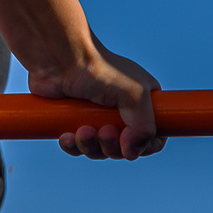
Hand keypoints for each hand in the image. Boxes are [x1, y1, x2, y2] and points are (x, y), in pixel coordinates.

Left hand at [38, 40, 163, 161]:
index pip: (154, 136)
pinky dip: (73, 146)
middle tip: (104, 131)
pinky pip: (76, 146)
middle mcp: (120, 112)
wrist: (59, 58)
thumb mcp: (135, 95)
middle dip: (112, 147)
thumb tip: (131, 154)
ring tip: (83, 131)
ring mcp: (95, 117)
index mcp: (142, 103)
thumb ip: (145, 128)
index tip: (131, 143)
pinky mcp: (72, 121)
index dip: (144, 146)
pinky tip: (67, 136)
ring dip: (91, 147)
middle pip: (123, 148)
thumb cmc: (98, 68)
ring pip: (99, 150)